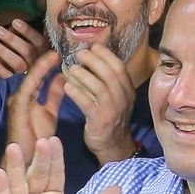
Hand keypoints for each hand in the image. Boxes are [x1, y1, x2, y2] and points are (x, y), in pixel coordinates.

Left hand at [0, 19, 47, 86]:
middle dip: (11, 39)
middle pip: (27, 51)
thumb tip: (14, 24)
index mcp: (45, 56)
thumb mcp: (32, 54)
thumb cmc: (28, 67)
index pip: (39, 42)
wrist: (29, 95)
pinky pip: (8, 77)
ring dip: (3, 51)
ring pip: (17, 63)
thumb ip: (26, 41)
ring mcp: (28, 77)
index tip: (14, 22)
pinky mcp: (17, 87)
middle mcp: (38, 66)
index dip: (27, 31)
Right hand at [0, 130, 119, 193]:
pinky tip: (0, 174)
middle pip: (36, 176)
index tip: (56, 141)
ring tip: (14, 148)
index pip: (55, 174)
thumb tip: (119, 187)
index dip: (55, 159)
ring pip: (18, 185)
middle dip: (39, 159)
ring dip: (15, 167)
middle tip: (41, 141)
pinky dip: (1, 190)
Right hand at [5, 49, 67, 167]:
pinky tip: (44, 71)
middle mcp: (20, 96)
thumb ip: (54, 95)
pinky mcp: (16, 110)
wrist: (28, 160)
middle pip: (32, 74)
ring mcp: (17, 102)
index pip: (38, 76)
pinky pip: (25, 91)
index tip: (61, 54)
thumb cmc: (37, 139)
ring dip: (40, 67)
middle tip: (58, 49)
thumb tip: (61, 77)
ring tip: (53, 55)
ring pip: (28, 79)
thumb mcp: (50, 113)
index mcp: (28, 97)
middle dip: (44, 61)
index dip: (48, 64)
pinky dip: (34, 80)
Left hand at [61, 43, 138, 164]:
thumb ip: (110, 83)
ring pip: (99, 87)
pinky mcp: (100, 121)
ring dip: (84, 75)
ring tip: (71, 68)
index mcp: (128, 91)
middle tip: (80, 54)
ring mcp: (112, 111)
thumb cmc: (112, 120)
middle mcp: (123, 99)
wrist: (114, 147)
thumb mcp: (117, 99)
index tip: (94, 46)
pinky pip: (88, 104)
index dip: (106, 55)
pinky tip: (67, 87)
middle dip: (94, 61)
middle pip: (110, 74)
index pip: (119, 67)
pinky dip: (77, 94)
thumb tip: (96, 61)